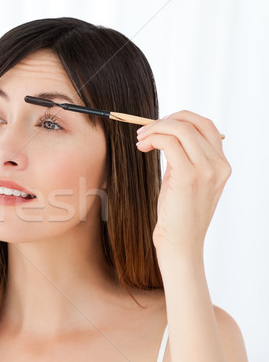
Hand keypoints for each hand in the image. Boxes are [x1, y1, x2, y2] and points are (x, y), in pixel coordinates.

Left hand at [135, 111, 230, 256]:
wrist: (180, 243)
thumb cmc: (178, 215)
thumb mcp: (186, 181)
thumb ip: (184, 158)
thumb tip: (166, 135)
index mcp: (221, 164)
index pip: (206, 125)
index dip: (181, 118)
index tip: (160, 125)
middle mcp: (218, 165)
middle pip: (193, 123)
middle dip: (164, 120)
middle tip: (144, 131)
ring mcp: (206, 170)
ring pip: (180, 130)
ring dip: (154, 129)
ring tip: (140, 140)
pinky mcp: (188, 176)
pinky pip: (169, 143)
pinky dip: (153, 139)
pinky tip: (142, 147)